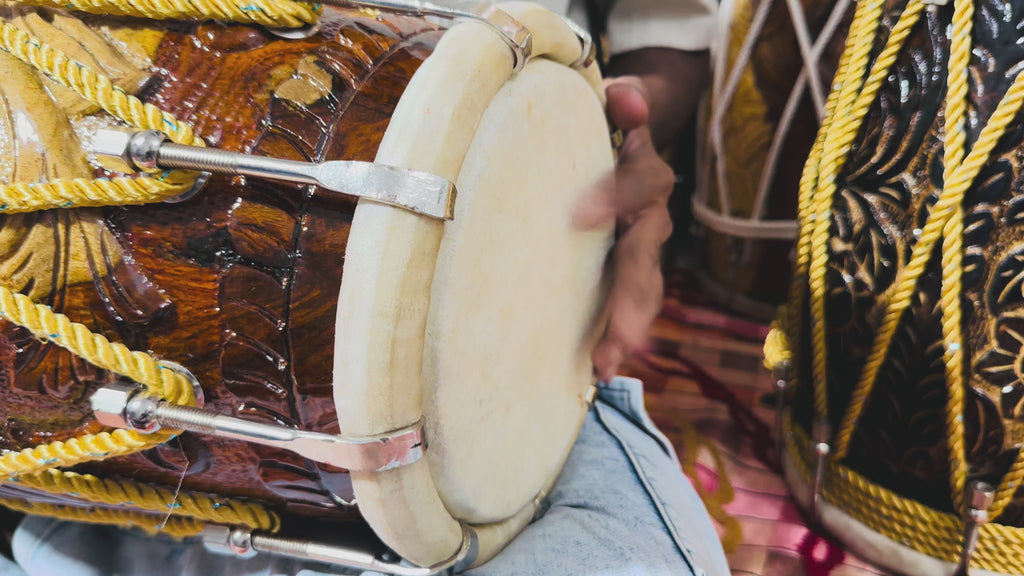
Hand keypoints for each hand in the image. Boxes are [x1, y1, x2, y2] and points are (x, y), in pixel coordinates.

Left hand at [574, 76, 674, 381]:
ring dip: (625, 328)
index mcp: (647, 178)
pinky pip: (623, 306)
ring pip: (642, 291)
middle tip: (620, 334)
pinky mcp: (622, 270)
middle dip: (633, 297)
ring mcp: (639, 249)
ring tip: (606, 363)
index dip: (615, 198)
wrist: (630, 138)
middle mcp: (650, 218)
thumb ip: (625, 99)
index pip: (639, 186)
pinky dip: (612, 337)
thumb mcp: (620, 102)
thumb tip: (626, 99)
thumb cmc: (611, 123)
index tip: (580, 216)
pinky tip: (594, 372)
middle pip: (647, 258)